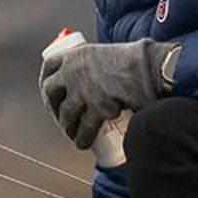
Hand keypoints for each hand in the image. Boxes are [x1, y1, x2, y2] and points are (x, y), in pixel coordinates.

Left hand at [40, 35, 169, 151]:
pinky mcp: (96, 107)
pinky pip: (84, 127)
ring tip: (72, 134)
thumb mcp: (110, 54)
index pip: (50, 66)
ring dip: (67, 126)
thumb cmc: (138, 59)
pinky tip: (83, 144)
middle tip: (60, 115)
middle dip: (53, 106)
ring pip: (66, 113)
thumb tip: (99, 77)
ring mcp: (82, 90)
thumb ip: (100, 65)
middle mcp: (73, 71)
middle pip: (51, 92)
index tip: (49, 89)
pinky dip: (82, 138)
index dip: (46, 79)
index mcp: (76, 54)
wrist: (151, 68)